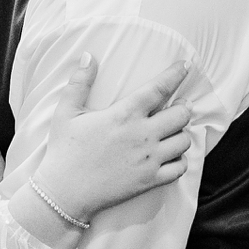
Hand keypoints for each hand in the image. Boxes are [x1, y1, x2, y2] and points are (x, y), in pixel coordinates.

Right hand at [35, 55, 192, 224]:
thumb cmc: (64, 151)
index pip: (159, 88)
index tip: (185, 66)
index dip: (175, 74)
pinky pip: (180, 168)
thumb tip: (88, 56)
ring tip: (172, 132)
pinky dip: (180, 160)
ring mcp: (148, 160)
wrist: (64, 192)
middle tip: (178, 107)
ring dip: (181, 134)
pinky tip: (170, 156)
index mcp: (124, 115)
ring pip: (183, 141)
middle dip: (183, 108)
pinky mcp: (150, 180)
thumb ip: (79, 82)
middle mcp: (142, 135)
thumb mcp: (65, 113)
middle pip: (181, 115)